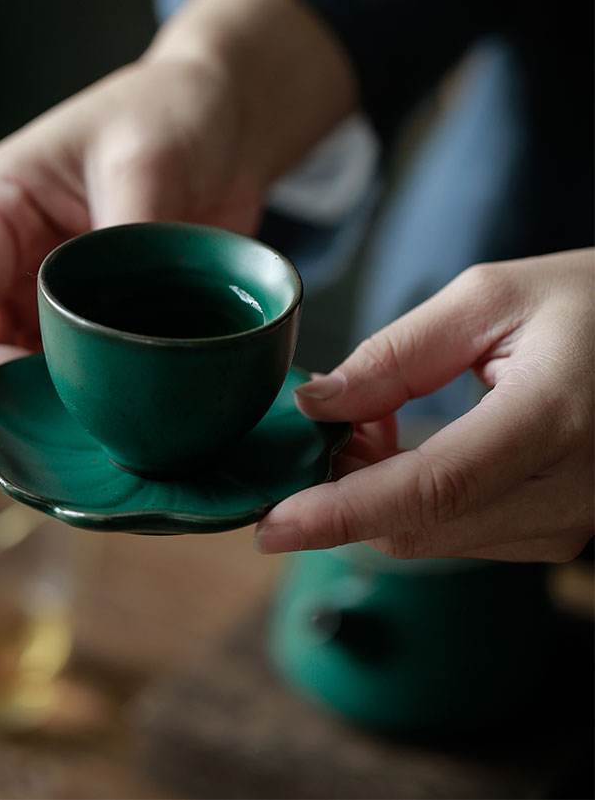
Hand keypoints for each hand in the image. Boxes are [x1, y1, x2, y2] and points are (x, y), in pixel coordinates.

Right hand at [0, 54, 260, 415]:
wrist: (229, 119)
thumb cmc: (173, 115)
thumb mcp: (146, 163)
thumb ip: (125, 239)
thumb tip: (119, 328)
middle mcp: (9, 249)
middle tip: (24, 446)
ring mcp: (47, 286)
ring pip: (22, 359)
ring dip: (40, 401)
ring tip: (69, 447)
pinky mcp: (90, 311)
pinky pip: (72, 363)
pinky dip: (83, 395)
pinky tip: (105, 427)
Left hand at [254, 249, 593, 561]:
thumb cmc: (586, 302)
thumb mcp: (488, 297)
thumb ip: (397, 353)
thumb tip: (316, 404)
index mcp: (553, 419)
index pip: (431, 488)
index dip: (342, 512)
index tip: (272, 525)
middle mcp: (570, 491)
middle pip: (421, 527)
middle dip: (349, 489)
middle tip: (337, 420)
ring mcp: (572, 522)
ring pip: (434, 539)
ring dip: (380, 494)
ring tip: (384, 421)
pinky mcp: (562, 532)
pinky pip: (461, 534)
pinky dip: (415, 501)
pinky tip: (414, 448)